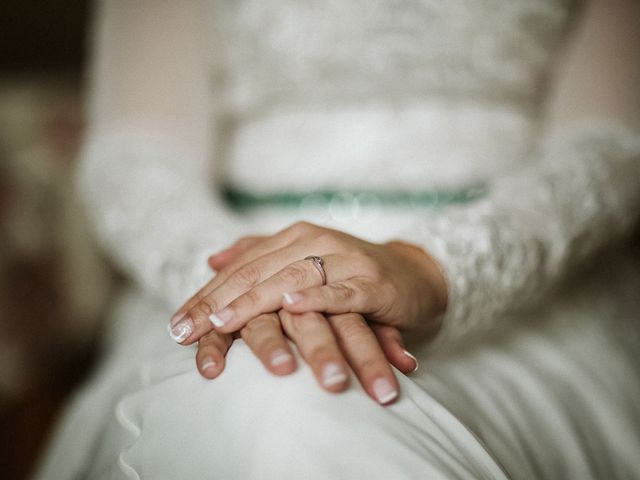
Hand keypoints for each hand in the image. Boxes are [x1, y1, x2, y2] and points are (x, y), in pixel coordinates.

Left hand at [188, 233, 419, 403]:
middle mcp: (313, 242)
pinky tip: (290, 304)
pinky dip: (316, 297)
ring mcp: (343, 259)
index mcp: (293, 238)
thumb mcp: (303, 261)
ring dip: (253, 303)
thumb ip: (260, 255)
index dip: (205, 297)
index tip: (175, 327)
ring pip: (289, 279)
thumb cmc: (352, 275)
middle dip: (216, 305)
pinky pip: (339, 291)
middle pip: (256, 274)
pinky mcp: (371, 282)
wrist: (414, 276)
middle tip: (184, 333)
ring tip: (220, 324)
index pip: (240, 268)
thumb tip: (212, 259)